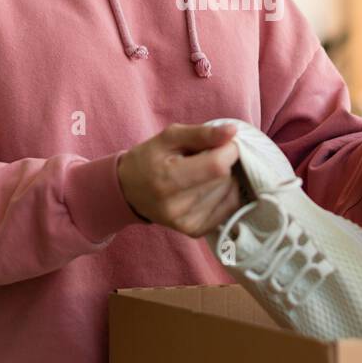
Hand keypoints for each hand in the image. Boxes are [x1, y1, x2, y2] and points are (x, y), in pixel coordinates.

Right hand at [117, 123, 242, 237]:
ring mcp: (186, 222)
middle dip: (223, 163)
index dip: (227, 150)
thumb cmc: (149, 159)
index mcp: (167, 179)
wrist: (128, 191)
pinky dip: (225, 193)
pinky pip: (229, 208)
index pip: (217, 166)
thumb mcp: (169, 137)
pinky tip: (208, 187)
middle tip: (205, 158)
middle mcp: (176, 206)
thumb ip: (202, 133)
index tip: (221, 143)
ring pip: (229, 192)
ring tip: (202, 173)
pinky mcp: (195, 231)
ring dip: (224, 178)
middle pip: (224, 179)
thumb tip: (233, 131)